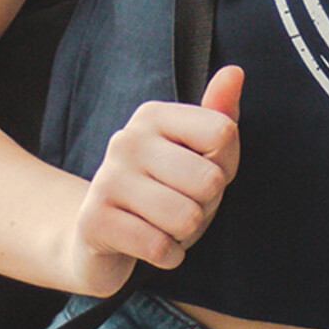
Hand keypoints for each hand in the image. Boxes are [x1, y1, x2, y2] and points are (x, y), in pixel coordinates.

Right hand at [67, 66, 242, 297]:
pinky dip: (168, 256)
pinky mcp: (93, 220)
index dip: (224, 166)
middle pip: (210, 179)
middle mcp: (126, 139)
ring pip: (187, 216)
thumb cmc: (161, 192)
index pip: (223, 134)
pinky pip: (160, 246)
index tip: (200, 175)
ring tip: (166, 225)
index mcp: (153, 115)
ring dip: (186, 234)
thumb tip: (235, 72)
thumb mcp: (196, 157)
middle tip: (181, 206)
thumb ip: (219, 117)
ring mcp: (106, 178)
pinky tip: (153, 247)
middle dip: (206, 206)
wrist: (97, 237)